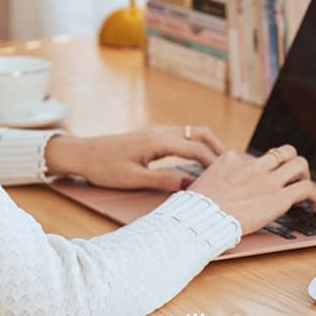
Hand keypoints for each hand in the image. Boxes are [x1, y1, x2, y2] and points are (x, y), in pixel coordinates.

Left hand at [44, 125, 225, 190]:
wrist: (82, 154)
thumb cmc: (103, 167)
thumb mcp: (133, 179)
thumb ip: (163, 180)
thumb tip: (191, 184)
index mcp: (157, 140)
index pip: (196, 148)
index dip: (215, 162)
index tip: (230, 176)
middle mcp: (160, 131)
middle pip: (200, 133)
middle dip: (219, 147)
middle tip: (234, 167)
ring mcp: (157, 132)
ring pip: (193, 133)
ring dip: (209, 145)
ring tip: (222, 165)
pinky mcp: (153, 137)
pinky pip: (183, 137)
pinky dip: (197, 146)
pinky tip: (200, 161)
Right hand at [189, 145, 315, 235]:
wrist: (201, 219)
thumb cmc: (196, 209)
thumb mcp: (202, 184)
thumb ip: (215, 180)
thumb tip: (217, 188)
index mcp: (232, 159)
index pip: (256, 157)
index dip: (264, 170)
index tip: (263, 182)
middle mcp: (252, 165)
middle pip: (283, 152)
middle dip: (290, 162)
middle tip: (291, 178)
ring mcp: (267, 180)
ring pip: (299, 163)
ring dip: (305, 175)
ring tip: (305, 189)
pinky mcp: (278, 198)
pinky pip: (307, 188)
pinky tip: (314, 206)